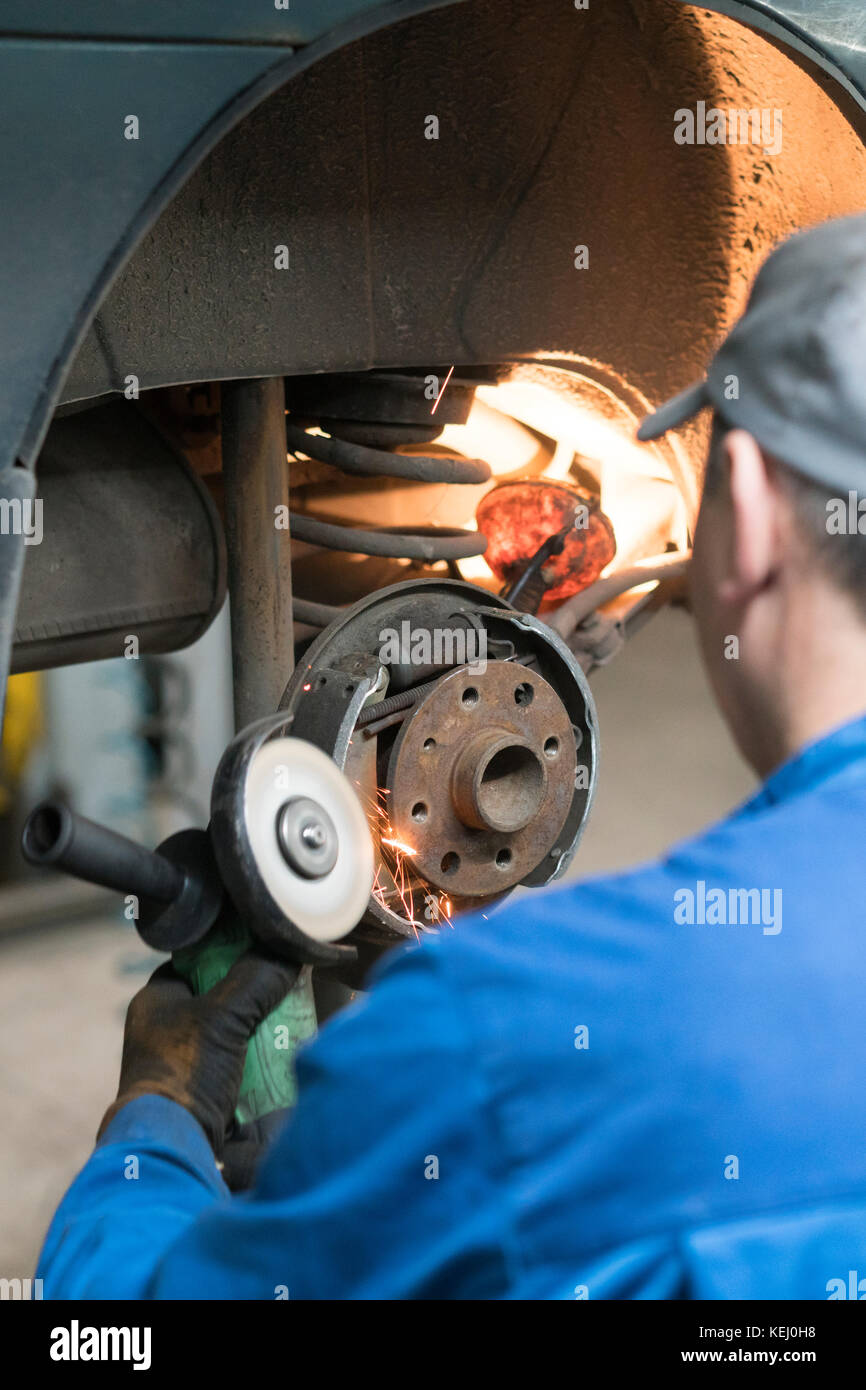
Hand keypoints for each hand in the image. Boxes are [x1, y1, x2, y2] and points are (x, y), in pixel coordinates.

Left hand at [98, 951, 298, 1155]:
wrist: (173, 1145)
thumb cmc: (186, 1072)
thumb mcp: (224, 1015)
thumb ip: (256, 978)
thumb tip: (288, 952)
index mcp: (156, 1000)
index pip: (195, 962)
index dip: (227, 954)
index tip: (261, 951)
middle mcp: (164, 1029)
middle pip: (218, 998)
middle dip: (251, 997)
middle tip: (284, 989)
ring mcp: (181, 1063)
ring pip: (230, 1032)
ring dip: (258, 1030)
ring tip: (291, 1021)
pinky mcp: (199, 1091)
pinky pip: (234, 1064)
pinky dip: (256, 1059)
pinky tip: (282, 1055)